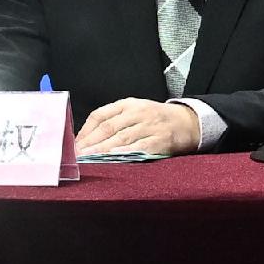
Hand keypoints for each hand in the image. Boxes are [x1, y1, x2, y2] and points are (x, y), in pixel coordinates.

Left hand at [78, 97, 201, 158]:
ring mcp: (150, 126)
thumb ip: (115, 120)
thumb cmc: (157, 119)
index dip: (85, 131)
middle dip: (90, 143)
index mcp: (128, 104)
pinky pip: (139, 148)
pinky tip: (113, 159)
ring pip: (121, 138)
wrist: (189, 121)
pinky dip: (124, 154)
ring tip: (88, 159)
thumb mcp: (136, 110)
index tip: (74, 144)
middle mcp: (138, 113)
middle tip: (76, 155)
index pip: (100, 115)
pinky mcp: (161, 140)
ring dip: (102, 150)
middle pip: (108, 128)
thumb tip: (87, 139)